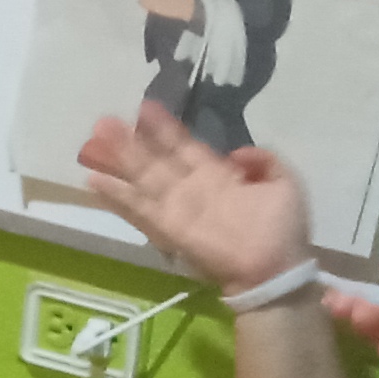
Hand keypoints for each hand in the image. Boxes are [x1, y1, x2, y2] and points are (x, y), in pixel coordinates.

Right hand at [74, 104, 312, 292]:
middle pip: (154, 160)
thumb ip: (264, 162)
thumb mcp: (285, 183)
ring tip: (93, 142)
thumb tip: (236, 153)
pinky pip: (138, 209)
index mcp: (217, 175)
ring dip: (117, 162)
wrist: (274, 269)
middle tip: (105, 121)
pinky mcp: (168, 229)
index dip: (164, 129)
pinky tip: (93, 180)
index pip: (184, 147)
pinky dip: (116, 196)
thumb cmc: (282, 228)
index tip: (145, 108)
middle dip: (131, 142)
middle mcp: (190, 188)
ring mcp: (176, 208)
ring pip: (141, 179)